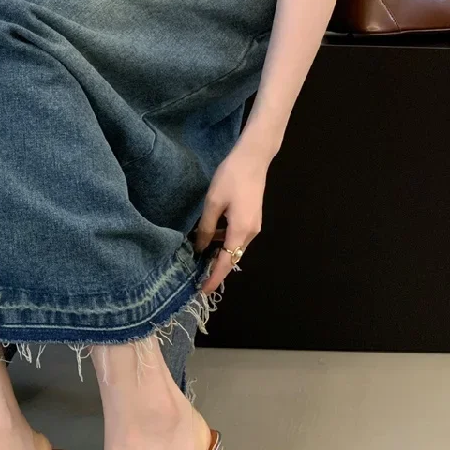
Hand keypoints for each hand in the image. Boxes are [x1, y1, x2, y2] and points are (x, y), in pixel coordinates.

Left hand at [195, 142, 269, 294]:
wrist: (253, 158)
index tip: (202, 291)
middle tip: (196, 275)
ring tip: (198, 255)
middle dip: (215, 268)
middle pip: (232, 258)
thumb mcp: (213, 203)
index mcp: (240, 232)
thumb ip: (206, 229)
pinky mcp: (252, 218)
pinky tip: (210, 236)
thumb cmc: (231, 178)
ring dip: (218, 252)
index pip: (226, 263)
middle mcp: (251, 233)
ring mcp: (254, 226)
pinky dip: (224, 241)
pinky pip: (237, 237)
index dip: (214, 278)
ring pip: (234, 247)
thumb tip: (200, 248)